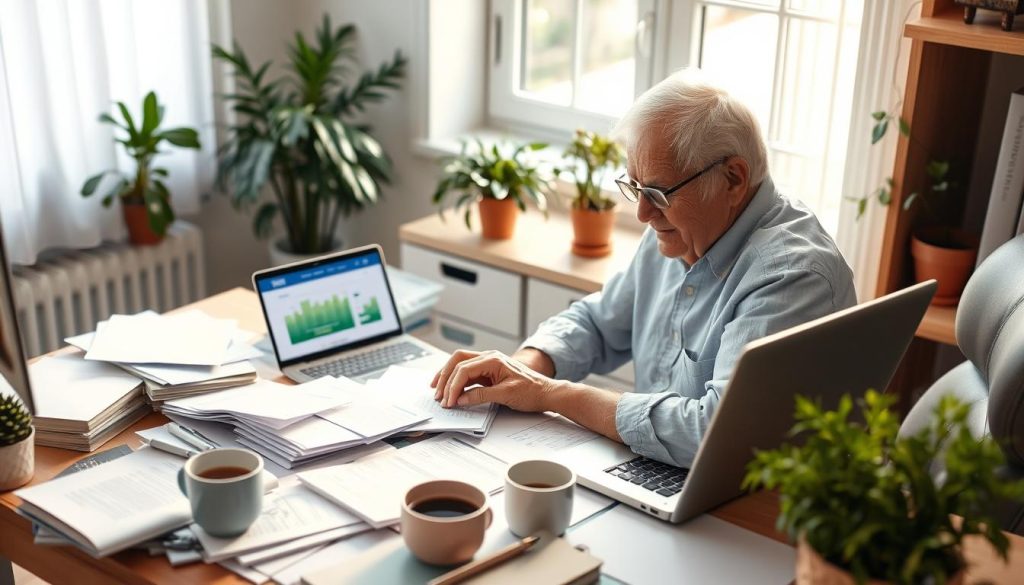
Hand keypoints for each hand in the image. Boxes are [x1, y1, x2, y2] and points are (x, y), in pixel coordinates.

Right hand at [431, 349, 559, 411]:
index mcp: (493, 360)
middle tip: (438, 394)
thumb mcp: (506, 395)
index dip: (453, 386)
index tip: (449, 401)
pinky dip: (457, 381)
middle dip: (445, 377)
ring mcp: (488, 363)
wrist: (546, 392)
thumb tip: (461, 399)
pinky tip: (452, 389)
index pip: (464, 369)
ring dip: (448, 376)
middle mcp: (489, 357)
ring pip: (460, 364)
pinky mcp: (488, 372)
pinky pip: (468, 372)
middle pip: (457, 360)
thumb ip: (481, 396)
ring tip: (438, 390)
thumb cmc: (531, 391)